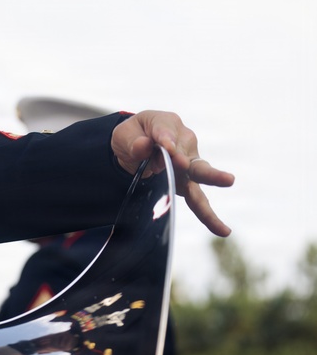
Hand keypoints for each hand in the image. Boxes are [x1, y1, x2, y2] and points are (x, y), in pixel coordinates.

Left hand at [111, 110, 234, 236]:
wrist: (134, 145)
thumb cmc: (132, 136)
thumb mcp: (125, 134)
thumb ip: (134, 141)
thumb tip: (143, 147)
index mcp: (167, 123)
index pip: (165, 131)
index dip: (165, 140)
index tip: (166, 147)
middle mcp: (184, 142)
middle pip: (191, 154)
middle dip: (193, 161)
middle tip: (192, 166)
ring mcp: (189, 164)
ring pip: (200, 175)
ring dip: (212, 179)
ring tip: (229, 181)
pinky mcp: (187, 182)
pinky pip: (198, 199)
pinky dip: (209, 215)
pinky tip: (223, 230)